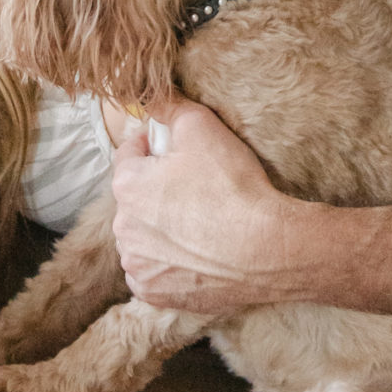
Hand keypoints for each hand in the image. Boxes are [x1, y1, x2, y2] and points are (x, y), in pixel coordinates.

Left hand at [110, 97, 295, 314]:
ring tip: (201, 223)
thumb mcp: (201, 125)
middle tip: (198, 189)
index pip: (130, 154)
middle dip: (158, 189)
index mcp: (126, 185)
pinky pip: (152, 272)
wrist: (269, 250)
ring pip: (143, 236)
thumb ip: (168, 105)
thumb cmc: (233, 186)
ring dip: (161, 229)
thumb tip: (151, 96)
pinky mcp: (156, 294)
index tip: (182, 154)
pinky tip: (196, 255)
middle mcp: (123, 228)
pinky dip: (168, 264)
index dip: (156, 147)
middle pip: (136, 197)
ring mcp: (138, 265)